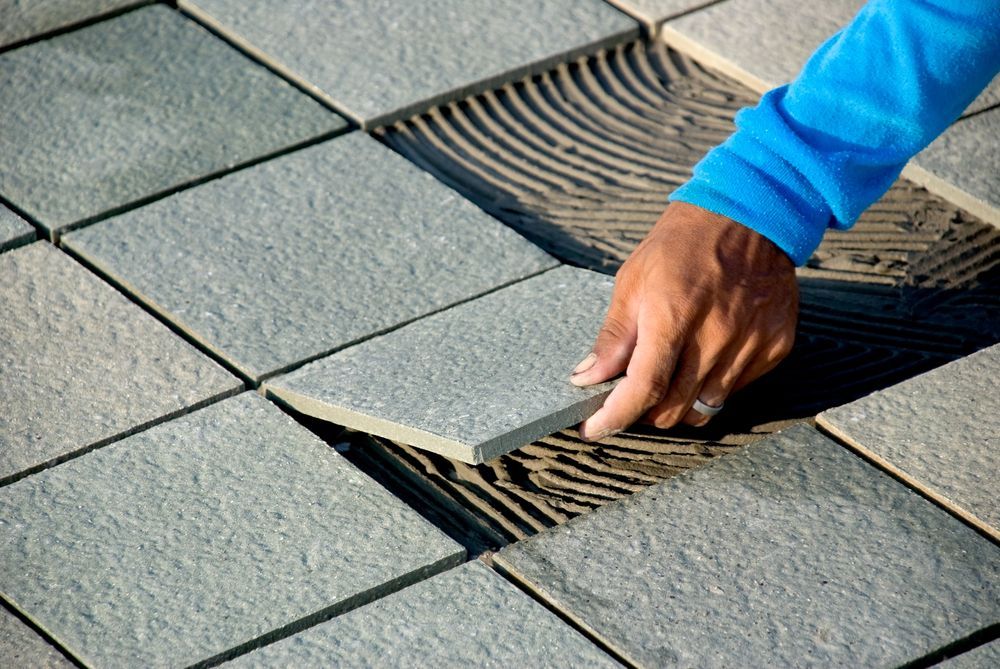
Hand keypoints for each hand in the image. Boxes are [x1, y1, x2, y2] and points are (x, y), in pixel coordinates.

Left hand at [571, 202, 798, 440]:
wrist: (750, 212)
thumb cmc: (681, 244)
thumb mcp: (633, 280)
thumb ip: (613, 336)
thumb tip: (587, 378)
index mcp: (674, 314)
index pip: (644, 388)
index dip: (616, 416)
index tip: (595, 427)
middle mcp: (717, 335)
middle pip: (674, 408)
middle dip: (644, 412)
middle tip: (631, 395)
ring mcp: (751, 343)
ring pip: (706, 407)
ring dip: (679, 403)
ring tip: (669, 376)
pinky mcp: (775, 346)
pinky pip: (736, 389)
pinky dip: (713, 385)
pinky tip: (705, 356)